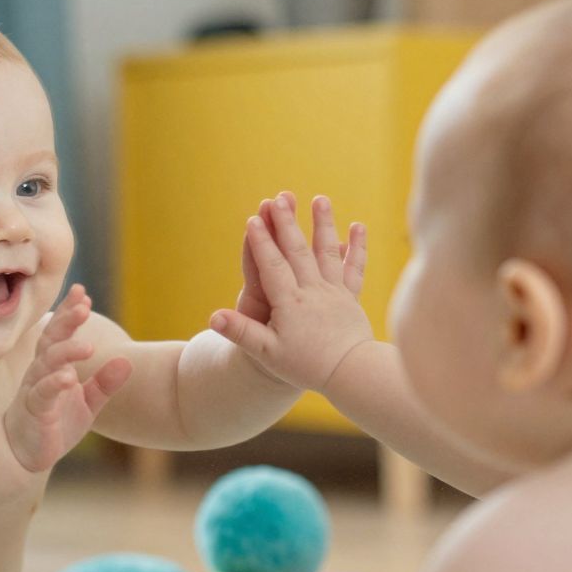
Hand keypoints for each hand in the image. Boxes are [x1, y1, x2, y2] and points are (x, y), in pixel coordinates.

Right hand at [5, 286, 131, 472]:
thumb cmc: (56, 422)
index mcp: (53, 365)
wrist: (28, 453)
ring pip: (46, 364)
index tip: (82, 293)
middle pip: (51, 340)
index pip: (60, 332)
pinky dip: (54, 384)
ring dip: (66, 352)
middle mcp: (40, 371)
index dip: (69, 312)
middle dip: (67, 321)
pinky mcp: (34, 410)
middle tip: (84, 306)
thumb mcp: (88, 402)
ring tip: (88, 346)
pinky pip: (42, 393)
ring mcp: (35, 389)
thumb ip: (105, 383)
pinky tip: (67, 378)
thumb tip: (128, 362)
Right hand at [212, 193, 373, 392]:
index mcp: (290, 303)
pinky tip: (358, 226)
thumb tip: (213, 318)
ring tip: (320, 199)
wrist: (350, 374)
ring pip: (326, 252)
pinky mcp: (351, 297)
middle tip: (280, 198)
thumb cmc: (306, 366)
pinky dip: (357, 247)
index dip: (261, 242)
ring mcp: (334, 291)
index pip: (272, 266)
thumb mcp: (267, 353)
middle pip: (297, 251)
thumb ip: (241, 332)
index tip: (253, 219)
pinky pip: (353, 268)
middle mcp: (313, 291)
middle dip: (287, 223)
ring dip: (323, 224)